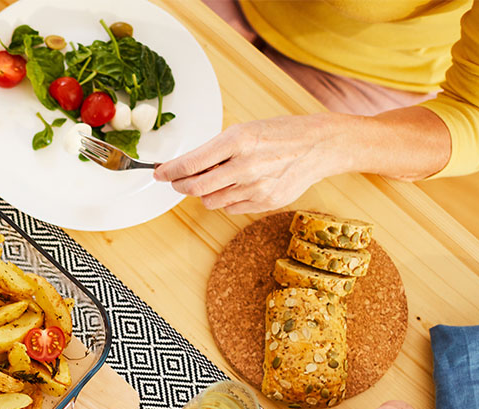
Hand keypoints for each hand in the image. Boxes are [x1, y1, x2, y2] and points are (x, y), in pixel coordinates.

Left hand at [153, 114, 352, 213]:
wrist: (319, 146)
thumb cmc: (279, 134)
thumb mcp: (244, 131)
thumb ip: (215, 150)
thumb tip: (185, 167)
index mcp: (238, 141)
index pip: (191, 163)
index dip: (169, 171)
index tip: (159, 173)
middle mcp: (246, 165)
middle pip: (195, 187)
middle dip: (179, 186)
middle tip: (176, 181)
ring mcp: (256, 187)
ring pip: (210, 201)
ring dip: (204, 193)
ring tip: (216, 179)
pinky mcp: (265, 202)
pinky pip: (230, 208)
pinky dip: (225, 199)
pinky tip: (237, 186)